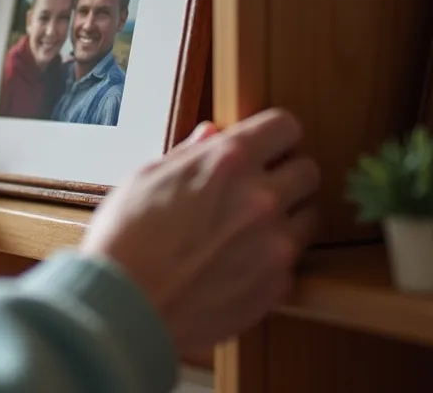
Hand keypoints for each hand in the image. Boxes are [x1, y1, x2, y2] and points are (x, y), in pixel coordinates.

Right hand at [79, 108, 319, 354]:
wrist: (123, 307)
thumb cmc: (124, 240)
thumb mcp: (146, 178)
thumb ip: (189, 154)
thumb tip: (211, 136)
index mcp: (228, 161)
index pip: (284, 127)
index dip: (274, 135)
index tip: (267, 146)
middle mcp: (262, 198)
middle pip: (308, 171)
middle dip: (287, 175)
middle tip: (262, 187)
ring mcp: (275, 245)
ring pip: (309, 217)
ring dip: (287, 217)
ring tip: (252, 229)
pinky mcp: (276, 286)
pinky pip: (291, 262)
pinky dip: (272, 260)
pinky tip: (239, 264)